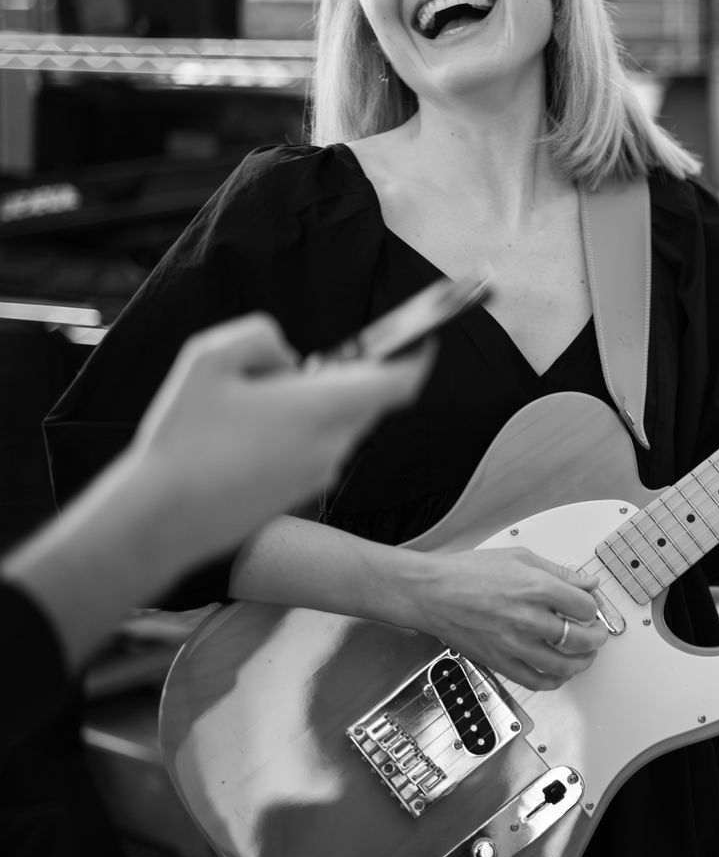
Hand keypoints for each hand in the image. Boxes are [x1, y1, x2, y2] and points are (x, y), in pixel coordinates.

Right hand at [128, 313, 430, 562]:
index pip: (401, 382)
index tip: (419, 340)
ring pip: (337, 424)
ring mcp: (320, 474)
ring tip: (252, 404)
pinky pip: (315, 451)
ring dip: (313, 406)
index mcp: (324, 408)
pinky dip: (297, 434)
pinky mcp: (301, 495)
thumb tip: (290, 359)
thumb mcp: (208, 357)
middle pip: (365, 399)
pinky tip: (246, 436)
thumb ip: (261, 337)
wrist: (161, 519)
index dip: (416, 357)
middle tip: (290, 370)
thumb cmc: (183, 437)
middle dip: (342, 377)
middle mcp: (334, 444)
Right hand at [402, 549, 609, 691]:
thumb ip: (559, 572)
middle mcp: (528, 619)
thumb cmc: (468, 572)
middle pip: (581, 638)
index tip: (591, 608)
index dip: (594, 608)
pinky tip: (559, 674)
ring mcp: (513, 644)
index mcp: (536, 588)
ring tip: (584, 656)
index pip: (585, 606)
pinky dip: (553, 681)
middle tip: (597, 634)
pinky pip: (534, 681)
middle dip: (596, 637)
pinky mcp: (499, 662)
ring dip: (581, 663)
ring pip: (563, 665)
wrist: (431, 592)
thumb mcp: (520, 558)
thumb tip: (587, 583)